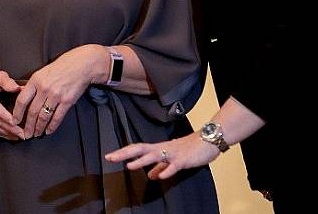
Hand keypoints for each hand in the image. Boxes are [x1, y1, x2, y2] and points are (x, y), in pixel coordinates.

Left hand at [12, 45, 103, 137]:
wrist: (81, 65)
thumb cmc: (61, 67)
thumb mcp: (43, 72)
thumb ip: (33, 84)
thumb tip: (23, 96)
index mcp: (36, 80)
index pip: (22, 100)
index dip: (17, 113)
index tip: (14, 121)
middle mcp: (45, 88)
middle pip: (32, 112)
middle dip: (28, 126)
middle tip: (25, 134)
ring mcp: (56, 95)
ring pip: (44, 117)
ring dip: (39, 128)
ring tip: (36, 134)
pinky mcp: (67, 101)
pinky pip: (57, 117)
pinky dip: (52, 126)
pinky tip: (48, 131)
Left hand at [104, 134, 220, 179]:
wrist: (208, 140)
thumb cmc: (190, 149)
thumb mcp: (172, 159)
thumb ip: (160, 167)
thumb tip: (151, 176)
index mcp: (158, 149)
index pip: (137, 149)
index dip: (123, 152)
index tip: (110, 156)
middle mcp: (162, 149)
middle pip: (140, 149)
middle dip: (125, 154)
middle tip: (110, 158)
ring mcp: (172, 153)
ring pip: (154, 156)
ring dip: (141, 161)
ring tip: (129, 166)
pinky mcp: (183, 159)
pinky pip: (174, 165)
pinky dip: (167, 170)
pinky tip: (160, 177)